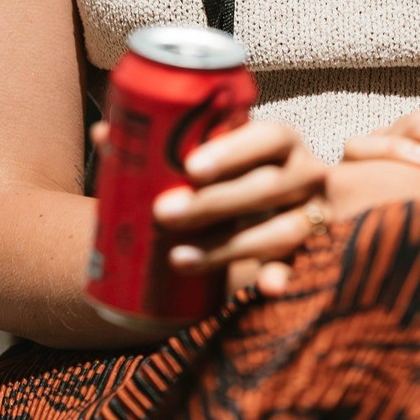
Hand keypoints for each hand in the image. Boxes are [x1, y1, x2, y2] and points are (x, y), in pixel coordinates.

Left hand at [106, 118, 327, 299]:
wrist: (293, 209)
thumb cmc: (238, 178)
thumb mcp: (215, 159)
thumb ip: (168, 146)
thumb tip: (103, 133)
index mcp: (283, 142)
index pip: (267, 136)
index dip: (233, 150)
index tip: (190, 167)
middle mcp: (306, 175)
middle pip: (268, 186)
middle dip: (215, 202)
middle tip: (164, 213)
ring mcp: (315, 217)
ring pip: (279, 231)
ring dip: (228, 247)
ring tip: (178, 258)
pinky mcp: (316, 256)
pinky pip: (302, 269)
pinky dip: (284, 276)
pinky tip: (264, 287)